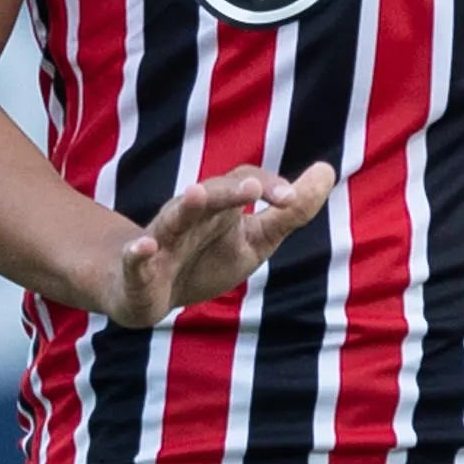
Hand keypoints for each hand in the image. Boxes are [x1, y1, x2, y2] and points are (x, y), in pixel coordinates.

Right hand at [97, 161, 335, 327]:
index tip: (291, 199)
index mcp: (220, 207)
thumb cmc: (207, 259)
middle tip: (251, 187)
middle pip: (210, 195)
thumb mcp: (256, 239)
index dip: (268, 187)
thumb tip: (328, 170)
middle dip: (228, 190)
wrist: (149, 293)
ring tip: (196, 194)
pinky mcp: (138, 271)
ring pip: (173, 219)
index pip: (243, 182)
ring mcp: (162, 241)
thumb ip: (290, 211)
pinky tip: (144, 248)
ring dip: (185, 207)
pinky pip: (136, 259)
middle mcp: (190, 216)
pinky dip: (139, 254)